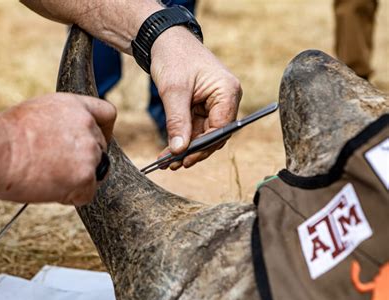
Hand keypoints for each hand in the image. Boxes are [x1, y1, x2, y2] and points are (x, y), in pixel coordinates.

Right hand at [0, 93, 115, 204]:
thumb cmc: (2, 136)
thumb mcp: (36, 116)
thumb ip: (59, 126)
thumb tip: (62, 144)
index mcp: (75, 106)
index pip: (107, 114)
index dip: (104, 131)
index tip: (93, 142)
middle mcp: (87, 126)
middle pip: (100, 149)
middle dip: (83, 161)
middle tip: (55, 168)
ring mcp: (90, 152)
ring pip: (95, 173)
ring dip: (75, 179)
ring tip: (46, 177)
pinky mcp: (86, 176)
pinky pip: (86, 194)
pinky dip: (69, 196)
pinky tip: (48, 188)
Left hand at [150, 26, 241, 169]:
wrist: (165, 41)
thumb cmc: (174, 58)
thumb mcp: (174, 91)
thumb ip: (177, 122)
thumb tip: (179, 150)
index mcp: (227, 92)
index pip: (221, 127)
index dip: (204, 145)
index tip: (185, 158)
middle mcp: (226, 100)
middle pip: (214, 135)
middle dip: (193, 151)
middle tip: (173, 165)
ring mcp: (215, 105)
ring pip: (203, 135)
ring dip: (186, 149)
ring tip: (166, 162)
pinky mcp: (203, 108)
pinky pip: (195, 129)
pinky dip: (182, 140)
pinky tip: (168, 152)